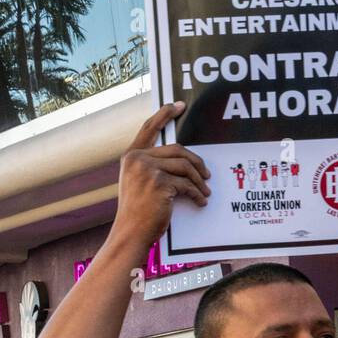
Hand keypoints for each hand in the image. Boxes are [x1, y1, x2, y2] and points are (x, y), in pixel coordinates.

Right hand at [113, 101, 210, 245]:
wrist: (130, 233)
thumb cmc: (137, 212)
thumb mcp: (137, 182)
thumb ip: (151, 166)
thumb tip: (180, 160)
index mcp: (131, 156)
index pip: (149, 128)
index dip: (164, 114)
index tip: (178, 105)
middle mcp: (138, 159)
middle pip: (177, 150)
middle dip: (196, 162)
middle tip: (206, 174)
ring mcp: (148, 170)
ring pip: (185, 167)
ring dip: (199, 180)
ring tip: (204, 191)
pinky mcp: (161, 184)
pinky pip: (187, 185)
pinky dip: (196, 194)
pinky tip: (200, 201)